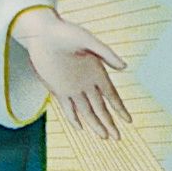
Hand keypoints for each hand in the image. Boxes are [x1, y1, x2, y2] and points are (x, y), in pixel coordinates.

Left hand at [13, 8, 127, 139]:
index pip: (112, 96)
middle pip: (101, 108)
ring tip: (104, 137)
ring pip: (86, 111)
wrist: (43, 32)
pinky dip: (74, 118)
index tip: (129, 120)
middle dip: (109, 123)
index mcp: (97, 72)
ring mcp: (72, 87)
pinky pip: (67, 107)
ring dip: (95, 124)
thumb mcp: (88, 41)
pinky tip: (80, 128)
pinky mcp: (58, 88)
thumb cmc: (66, 32)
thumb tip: (124, 67)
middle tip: (117, 138)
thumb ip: (106, 53)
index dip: (120, 108)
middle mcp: (87, 83)